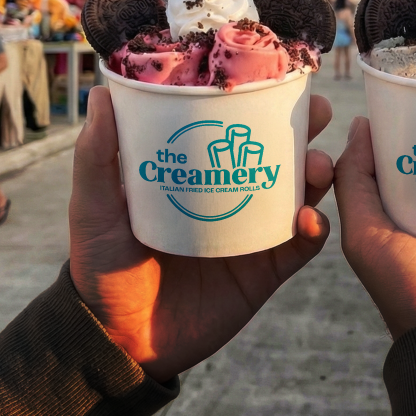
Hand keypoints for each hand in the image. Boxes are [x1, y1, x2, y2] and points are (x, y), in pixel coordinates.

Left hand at [69, 86, 332, 381]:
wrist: (116, 338)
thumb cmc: (101, 263)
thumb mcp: (95, 204)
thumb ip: (98, 155)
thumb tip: (101, 95)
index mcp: (198, 171)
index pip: (236, 126)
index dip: (262, 101)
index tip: (279, 77)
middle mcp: (231, 195)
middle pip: (280, 153)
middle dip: (306, 129)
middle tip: (320, 112)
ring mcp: (252, 232)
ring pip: (300, 194)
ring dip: (318, 174)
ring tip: (319, 167)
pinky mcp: (265, 272)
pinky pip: (300, 247)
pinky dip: (315, 230)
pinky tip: (309, 219)